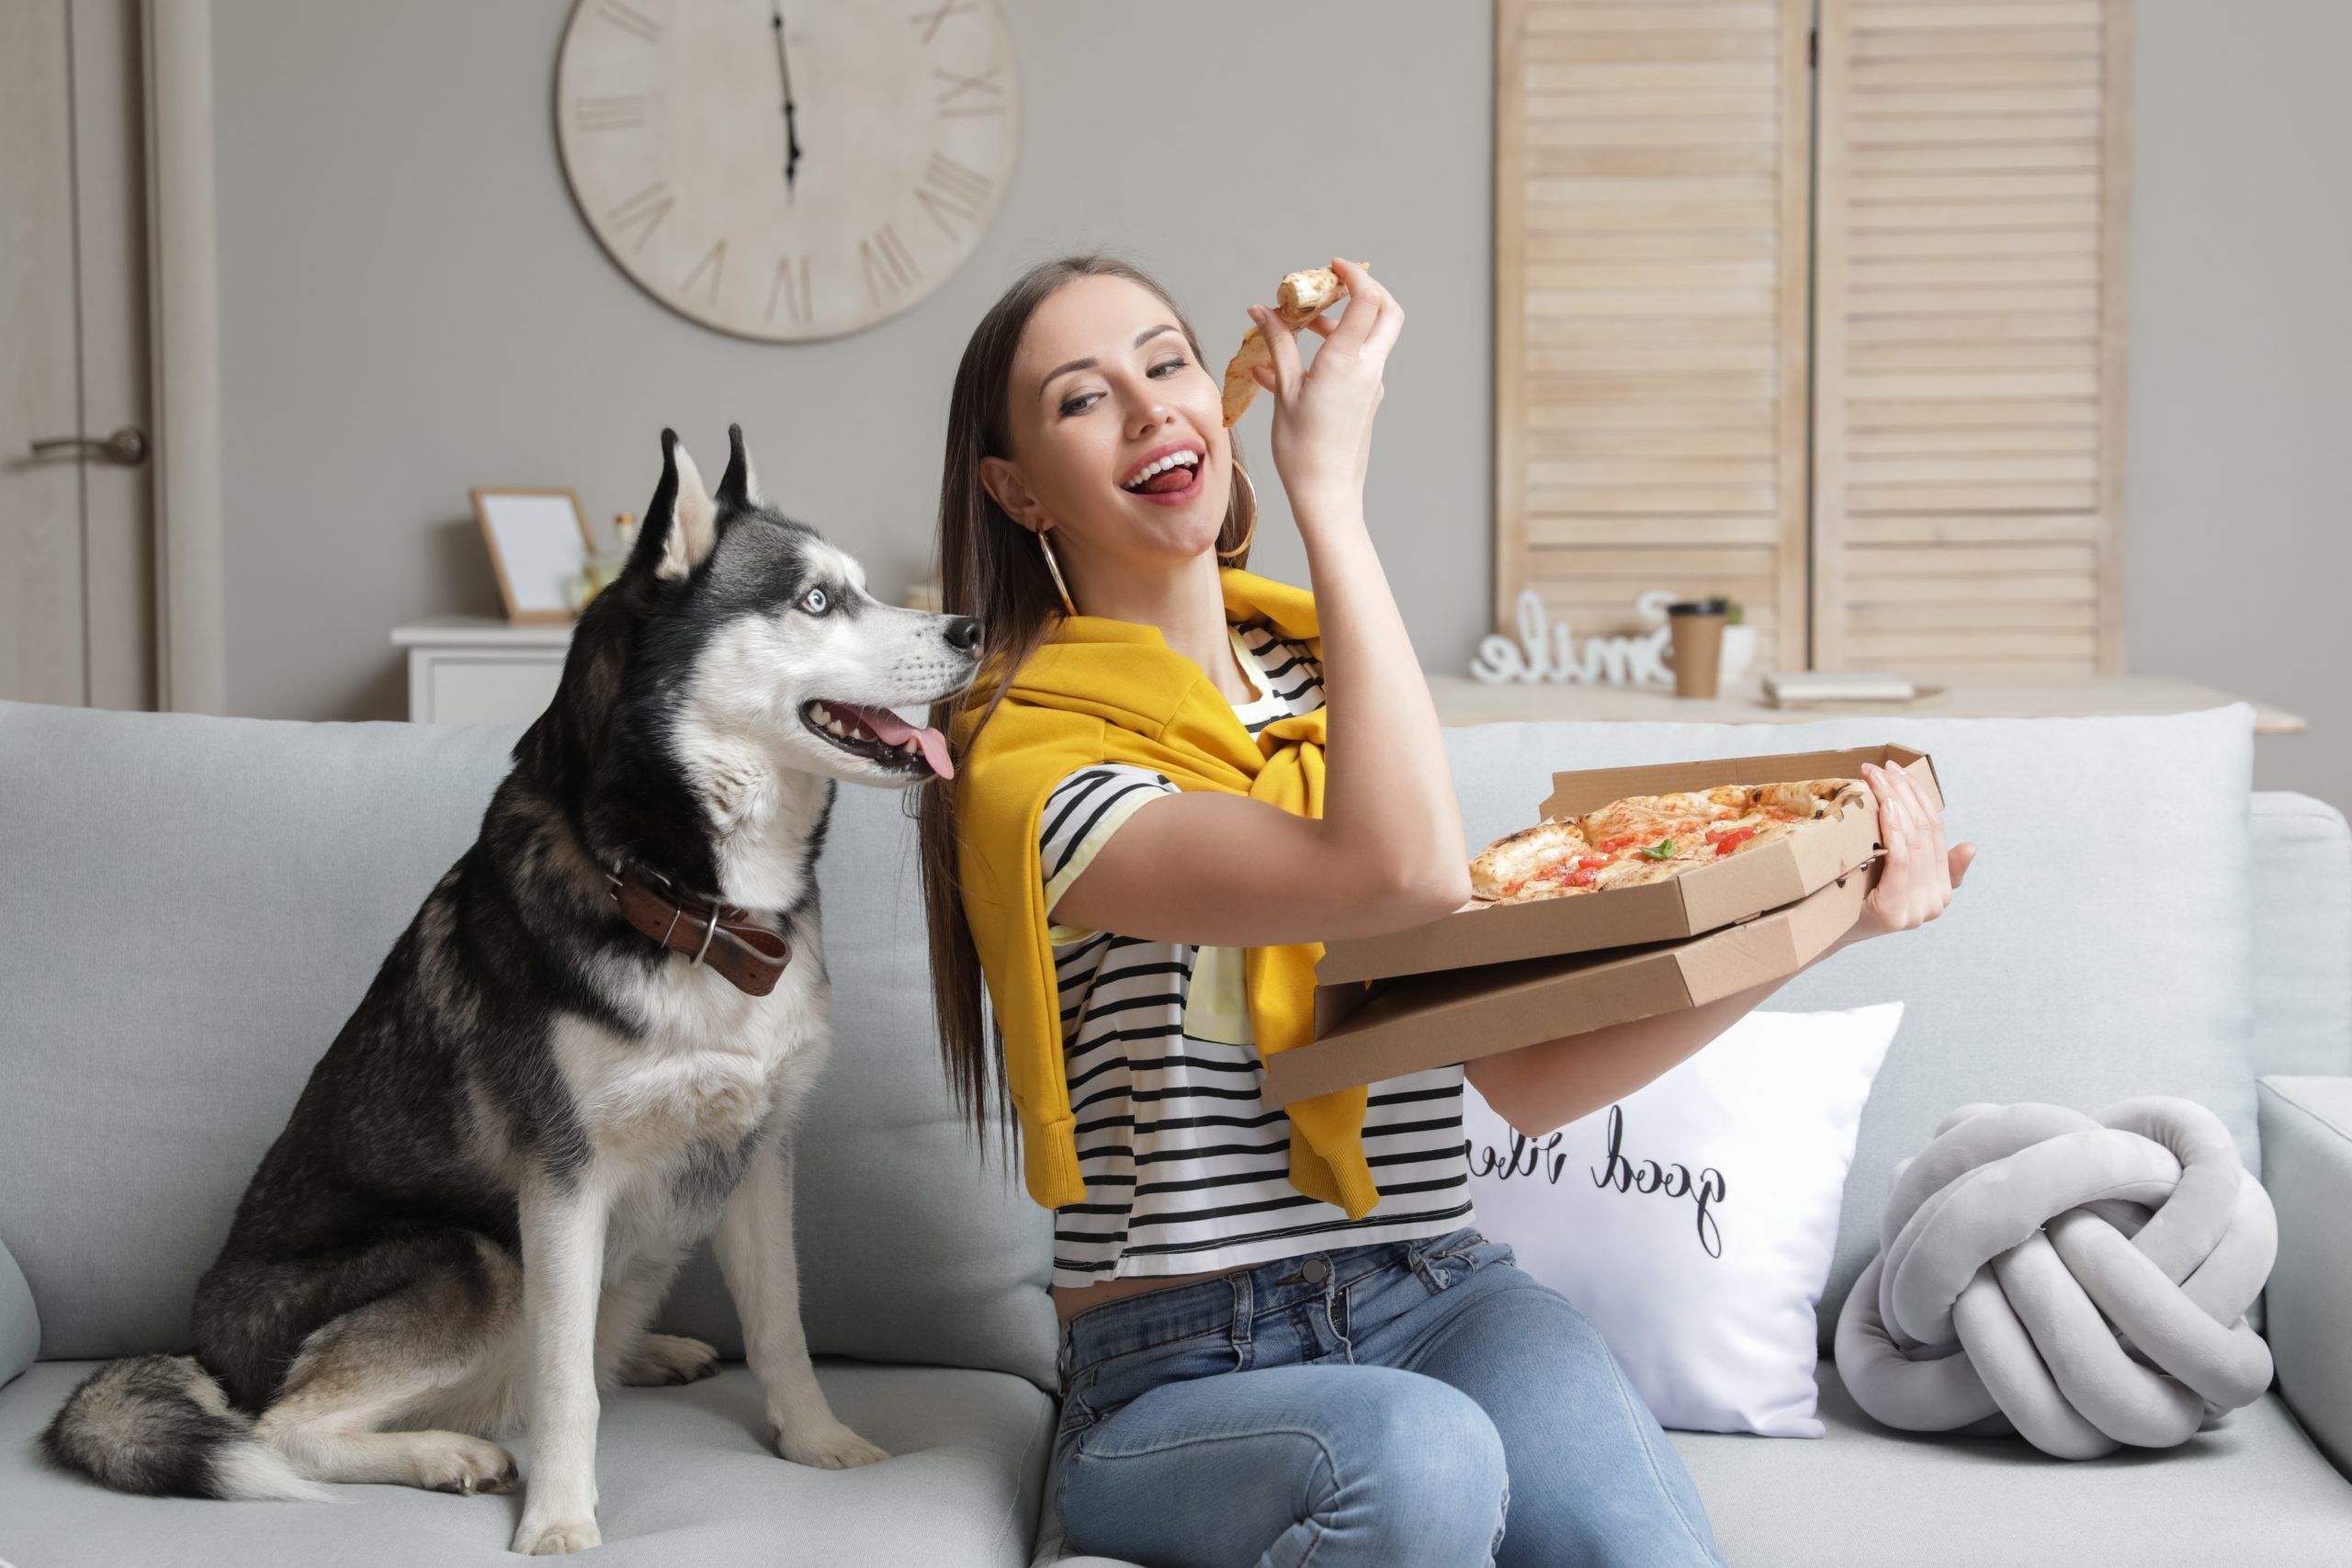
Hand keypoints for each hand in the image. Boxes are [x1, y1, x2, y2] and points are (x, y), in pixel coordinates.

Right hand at [1247, 257, 1400, 516]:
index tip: (1330, 267)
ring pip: (1370, 336)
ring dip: (1341, 321)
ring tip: (1298, 325)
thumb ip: (1278, 344)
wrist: (1326, 494)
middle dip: (1365, 290)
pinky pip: (1353, 363)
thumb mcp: (1285, 392)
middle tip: (1331, 287)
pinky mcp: (1365, 399)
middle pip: (1387, 311)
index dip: (1353, 275)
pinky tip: (1288, 366)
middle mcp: (1367, 368)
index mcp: (1347, 361)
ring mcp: (1371, 384)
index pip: (1367, 299)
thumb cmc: (1302, 449)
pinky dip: (1330, 352)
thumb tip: (1262, 310)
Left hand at [1842, 761, 1976, 944]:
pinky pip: (1901, 859)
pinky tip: (1885, 805)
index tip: (1897, 771)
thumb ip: (1924, 860)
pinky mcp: (1894, 911)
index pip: (1936, 831)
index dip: (1918, 796)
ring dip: (1895, 802)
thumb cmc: (1854, 897)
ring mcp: (1917, 909)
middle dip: (1903, 793)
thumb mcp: (1891, 875)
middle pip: (1925, 832)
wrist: (1824, 933)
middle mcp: (1936, 901)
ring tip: (1877, 777)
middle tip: (1881, 768)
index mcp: (1941, 889)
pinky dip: (1895, 828)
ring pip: (1914, 841)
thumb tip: (1970, 847)